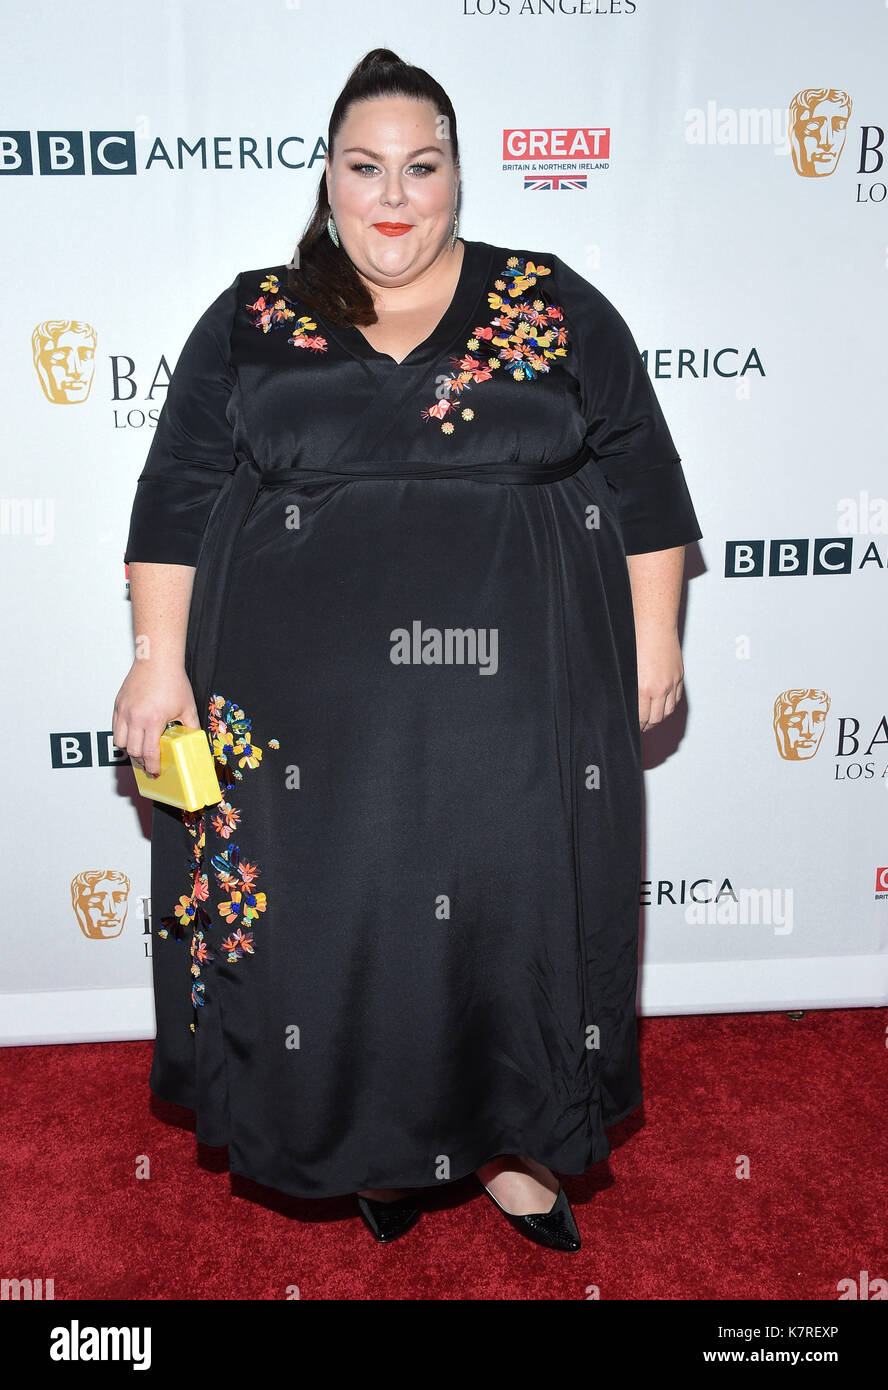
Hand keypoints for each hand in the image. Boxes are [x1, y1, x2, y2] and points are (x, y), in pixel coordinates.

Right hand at [112, 661, 199, 776]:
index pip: (149, 753)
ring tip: (139, 751)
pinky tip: (132, 736)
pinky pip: (115, 728)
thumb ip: (191, 726)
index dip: (152, 766)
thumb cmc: (173, 681)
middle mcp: (135, 717)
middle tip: (149, 765)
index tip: (156, 771)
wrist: (157, 659)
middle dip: (141, 762)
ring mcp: (124, 711)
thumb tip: (194, 740)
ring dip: (129, 750)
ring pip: (119, 742)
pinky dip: (122, 736)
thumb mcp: (188, 707)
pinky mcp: (118, 704)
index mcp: (153, 720)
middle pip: (132, 751)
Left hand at [635, 624, 684, 731]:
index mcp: (642, 688)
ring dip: (660, 718)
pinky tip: (663, 706)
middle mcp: (659, 688)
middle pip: (656, 718)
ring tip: (653, 719)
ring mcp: (671, 683)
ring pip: (668, 710)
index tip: (635, 726)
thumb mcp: (626, 668)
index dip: (638, 725)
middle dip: (648, 725)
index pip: (641, 717)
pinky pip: (676, 698)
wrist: (654, 626)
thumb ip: (629, 688)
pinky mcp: (679, 676)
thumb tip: (629, 703)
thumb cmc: (636, 642)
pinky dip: (669, 705)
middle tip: (642, 726)